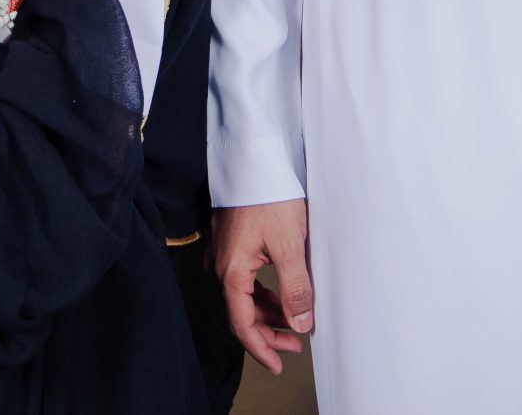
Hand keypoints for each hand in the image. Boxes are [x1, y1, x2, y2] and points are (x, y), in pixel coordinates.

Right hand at [212, 199, 313, 373]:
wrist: (254, 157)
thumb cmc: (269, 195)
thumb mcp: (290, 244)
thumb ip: (295, 288)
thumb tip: (301, 323)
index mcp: (231, 271)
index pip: (242, 323)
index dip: (260, 348)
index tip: (277, 364)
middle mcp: (220, 266)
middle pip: (240, 312)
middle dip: (268, 332)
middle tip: (295, 345)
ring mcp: (222, 254)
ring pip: (243, 296)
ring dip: (267, 312)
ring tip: (294, 320)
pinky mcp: (230, 242)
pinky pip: (243, 279)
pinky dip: (262, 293)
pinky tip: (281, 293)